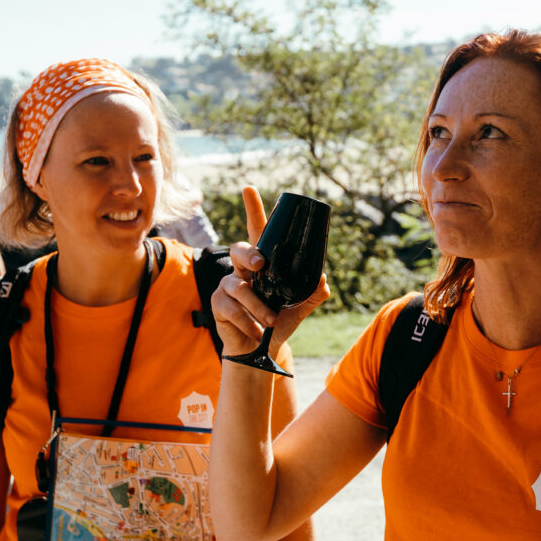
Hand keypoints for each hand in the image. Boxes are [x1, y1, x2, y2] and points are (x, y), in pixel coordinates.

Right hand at [211, 186, 329, 356]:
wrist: (259, 351)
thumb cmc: (277, 322)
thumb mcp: (301, 306)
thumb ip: (313, 292)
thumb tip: (322, 278)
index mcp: (261, 264)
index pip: (258, 232)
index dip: (253, 210)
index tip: (250, 189)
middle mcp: (242, 271)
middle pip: (239, 249)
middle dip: (249, 254)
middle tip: (261, 264)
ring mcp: (227, 286)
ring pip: (239, 286)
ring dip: (257, 304)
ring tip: (272, 319)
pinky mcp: (218, 305)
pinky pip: (232, 309)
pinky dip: (248, 321)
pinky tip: (257, 330)